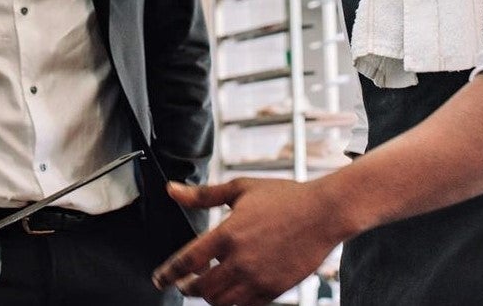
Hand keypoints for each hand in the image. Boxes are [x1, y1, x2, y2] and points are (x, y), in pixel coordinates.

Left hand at [151, 178, 350, 305]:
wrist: (324, 213)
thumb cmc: (284, 197)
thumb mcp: (240, 189)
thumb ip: (202, 195)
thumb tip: (172, 190)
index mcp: (227, 234)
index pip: (187, 262)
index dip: (168, 274)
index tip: (159, 279)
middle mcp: (240, 260)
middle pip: (201, 288)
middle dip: (187, 288)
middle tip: (185, 283)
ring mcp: (258, 278)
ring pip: (221, 302)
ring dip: (209, 297)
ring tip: (208, 286)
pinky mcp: (275, 289)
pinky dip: (233, 302)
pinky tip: (232, 290)